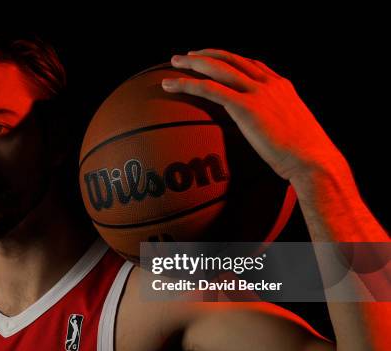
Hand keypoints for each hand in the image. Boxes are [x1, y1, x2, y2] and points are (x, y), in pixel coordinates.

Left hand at [161, 49, 348, 183]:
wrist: (314, 161)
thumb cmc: (305, 158)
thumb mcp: (292, 134)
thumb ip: (276, 127)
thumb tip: (266, 139)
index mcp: (282, 87)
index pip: (252, 64)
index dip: (229, 60)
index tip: (213, 59)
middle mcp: (270, 84)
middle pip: (232, 60)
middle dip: (207, 55)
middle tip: (186, 56)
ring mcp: (258, 93)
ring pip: (218, 68)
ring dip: (193, 63)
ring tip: (173, 63)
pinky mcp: (246, 107)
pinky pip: (210, 90)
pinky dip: (187, 84)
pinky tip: (170, 85)